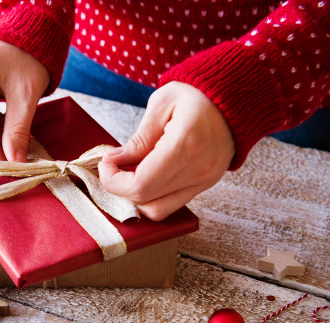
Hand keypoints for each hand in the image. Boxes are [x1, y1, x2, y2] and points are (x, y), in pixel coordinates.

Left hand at [98, 82, 234, 220]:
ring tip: (129, 171)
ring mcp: (205, 181)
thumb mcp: (162, 105)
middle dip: (120, 187)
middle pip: (146, 201)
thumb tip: (114, 161)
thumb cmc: (197, 94)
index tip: (105, 163)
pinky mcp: (206, 184)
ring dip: (136, 196)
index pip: (140, 186)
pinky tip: (146, 174)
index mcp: (185, 146)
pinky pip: (172, 204)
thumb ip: (138, 139)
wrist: (236, 96)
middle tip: (113, 165)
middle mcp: (198, 170)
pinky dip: (152, 195)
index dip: (113, 181)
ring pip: (158, 210)